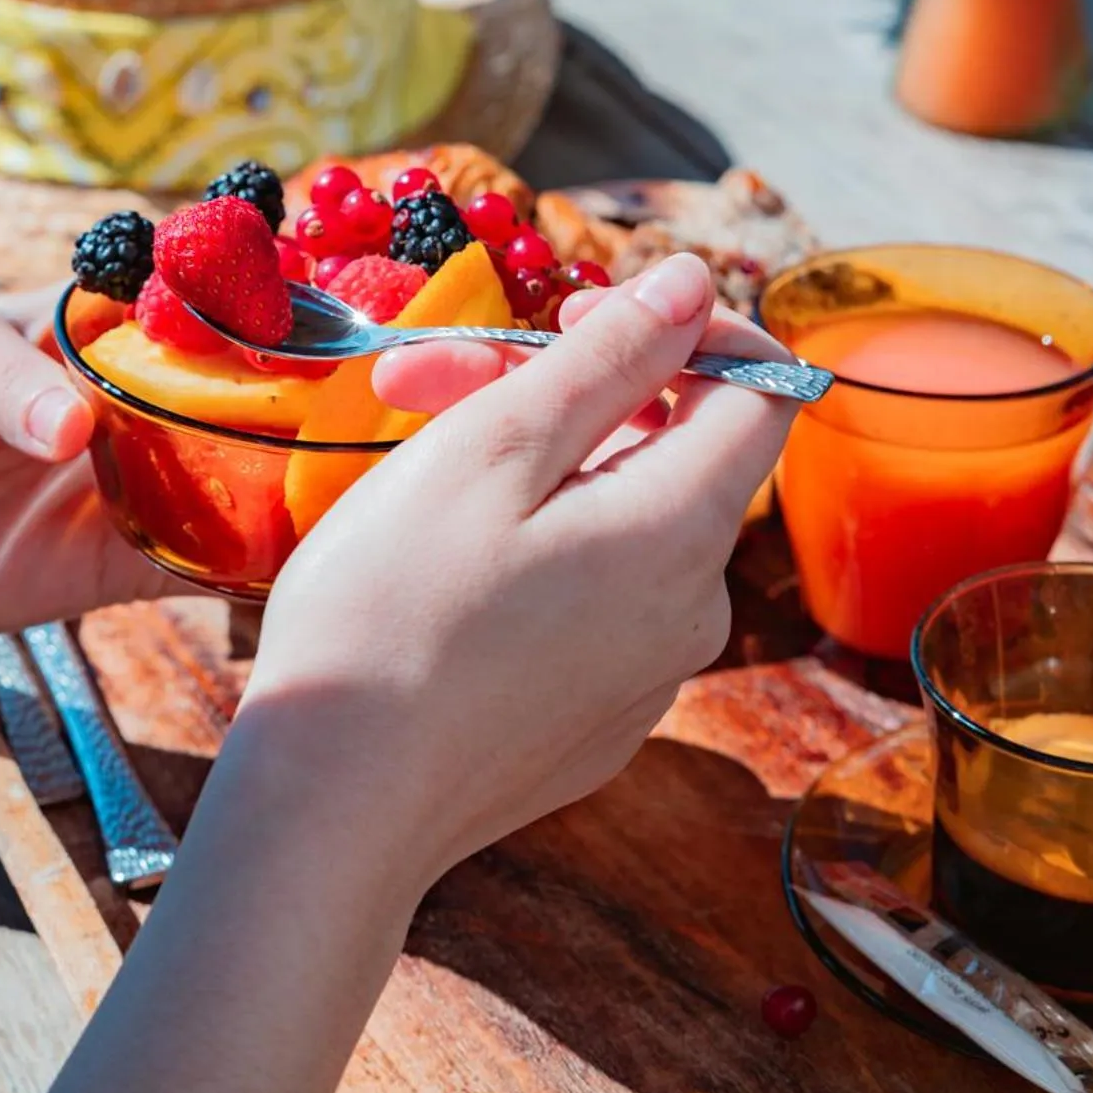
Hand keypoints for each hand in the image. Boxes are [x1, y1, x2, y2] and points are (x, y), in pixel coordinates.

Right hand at [239, 253, 794, 892]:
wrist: (332, 811)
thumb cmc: (393, 613)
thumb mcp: (493, 447)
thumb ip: (608, 358)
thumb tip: (694, 282)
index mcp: (681, 530)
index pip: (760, 388)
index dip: (683, 327)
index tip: (573, 315)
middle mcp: (692, 608)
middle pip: (662, 448)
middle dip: (554, 392)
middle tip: (425, 381)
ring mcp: (644, 672)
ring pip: (612, 518)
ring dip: (523, 465)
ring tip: (404, 458)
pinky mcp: (594, 718)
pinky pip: (588, 594)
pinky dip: (526, 545)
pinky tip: (429, 555)